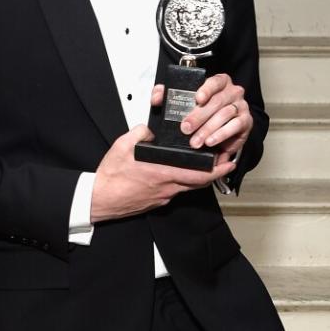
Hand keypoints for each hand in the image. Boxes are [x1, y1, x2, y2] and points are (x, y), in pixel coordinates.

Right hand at [90, 121, 235, 222]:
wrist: (100, 198)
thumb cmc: (111, 177)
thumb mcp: (123, 146)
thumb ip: (140, 133)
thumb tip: (149, 129)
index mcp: (163, 172)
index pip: (199, 174)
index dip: (218, 170)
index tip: (228, 163)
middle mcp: (167, 186)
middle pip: (199, 182)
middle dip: (215, 173)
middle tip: (224, 162)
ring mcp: (163, 196)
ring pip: (188, 187)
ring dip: (198, 177)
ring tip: (204, 166)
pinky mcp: (157, 201)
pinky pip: (175, 191)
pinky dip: (182, 182)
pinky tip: (177, 174)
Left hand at [173, 72, 252, 165]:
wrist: (221, 131)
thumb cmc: (201, 113)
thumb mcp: (184, 103)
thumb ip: (168, 96)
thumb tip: (156, 97)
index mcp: (219, 83)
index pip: (215, 81)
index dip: (207, 88)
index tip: (197, 98)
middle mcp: (233, 92)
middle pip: (218, 101)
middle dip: (200, 116)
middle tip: (186, 128)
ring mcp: (241, 106)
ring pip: (225, 114)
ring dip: (209, 129)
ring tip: (195, 141)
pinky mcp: (246, 121)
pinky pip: (235, 126)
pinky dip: (222, 135)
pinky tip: (210, 142)